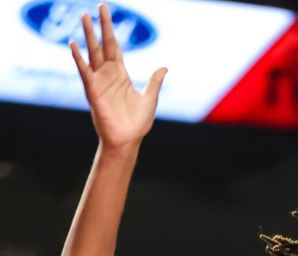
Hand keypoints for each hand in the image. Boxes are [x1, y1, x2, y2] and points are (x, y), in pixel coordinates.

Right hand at [70, 4, 166, 149]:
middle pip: (102, 44)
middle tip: (98, 6)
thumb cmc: (138, 123)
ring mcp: (99, 81)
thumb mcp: (150, 97)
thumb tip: (164, 67)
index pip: (115, 46)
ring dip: (88, 35)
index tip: (107, 12)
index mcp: (120, 74)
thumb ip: (154, 81)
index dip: (111, 29)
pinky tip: (73, 44)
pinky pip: (85, 71)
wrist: (128, 140)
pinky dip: (79, 58)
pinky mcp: (93, 91)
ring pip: (92, 53)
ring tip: (83, 16)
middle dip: (100, 26)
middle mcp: (108, 75)